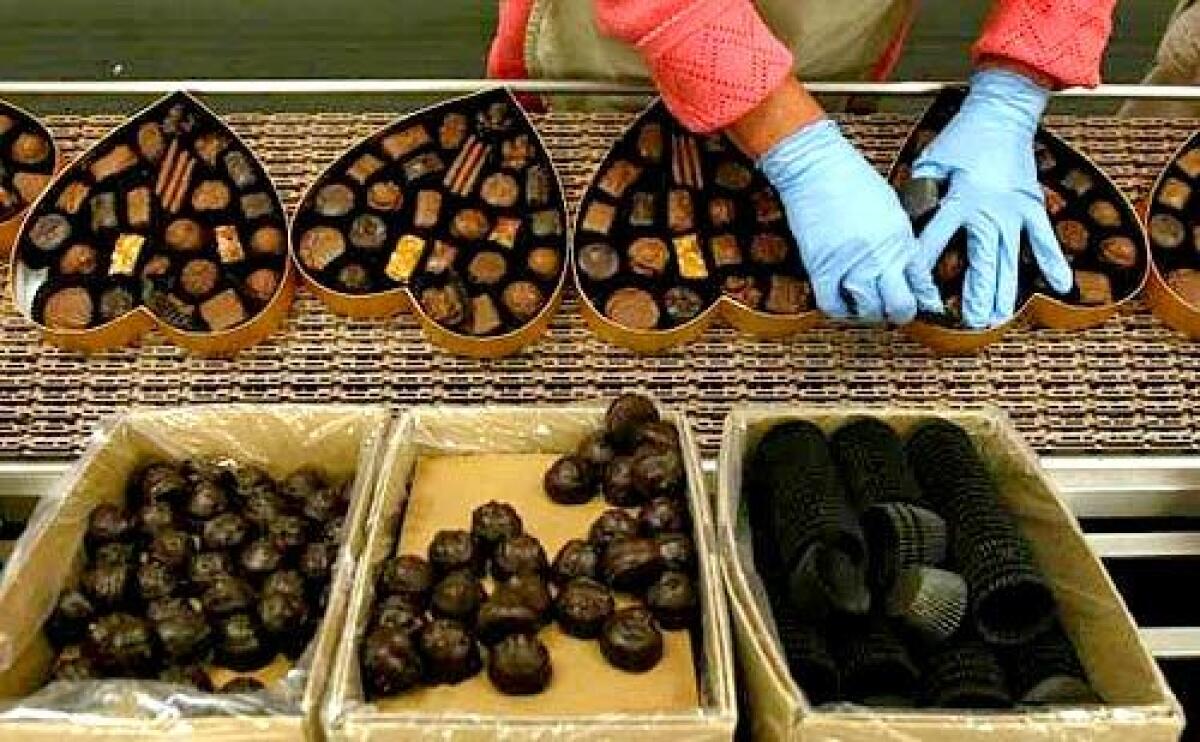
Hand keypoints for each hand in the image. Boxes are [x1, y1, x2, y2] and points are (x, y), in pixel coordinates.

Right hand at [759, 118, 920, 322]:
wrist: (816, 166)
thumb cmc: (851, 179)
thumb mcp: (890, 208)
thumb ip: (900, 240)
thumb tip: (906, 267)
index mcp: (902, 237)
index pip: (923, 283)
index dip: (924, 301)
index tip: (921, 306)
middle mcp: (881, 254)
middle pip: (901, 305)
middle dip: (900, 313)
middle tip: (893, 312)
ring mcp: (851, 263)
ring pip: (868, 309)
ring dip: (869, 312)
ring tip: (865, 305)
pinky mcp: (822, 267)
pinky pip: (833, 305)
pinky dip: (839, 310)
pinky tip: (842, 302)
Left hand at [907, 68, 1071, 328]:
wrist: (1002, 113)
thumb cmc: (960, 139)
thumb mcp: (929, 162)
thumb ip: (918, 193)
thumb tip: (905, 225)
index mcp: (959, 200)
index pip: (935, 242)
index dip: (923, 270)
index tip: (918, 296)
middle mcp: (990, 210)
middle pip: (982, 260)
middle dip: (976, 293)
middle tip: (972, 323)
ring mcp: (1016, 209)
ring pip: (1011, 257)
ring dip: (1005, 290)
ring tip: (998, 318)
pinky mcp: (1033, 204)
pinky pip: (1046, 238)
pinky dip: (1053, 262)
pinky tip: (1061, 287)